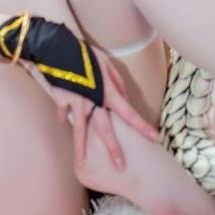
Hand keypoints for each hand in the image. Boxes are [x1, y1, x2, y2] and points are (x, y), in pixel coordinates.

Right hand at [41, 47, 158, 169]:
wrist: (58, 48)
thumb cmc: (86, 54)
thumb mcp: (107, 64)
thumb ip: (117, 82)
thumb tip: (124, 98)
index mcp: (108, 92)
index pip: (129, 113)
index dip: (142, 126)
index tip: (155, 138)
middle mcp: (94, 101)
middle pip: (105, 129)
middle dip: (113, 148)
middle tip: (120, 166)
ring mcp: (77, 102)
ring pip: (80, 129)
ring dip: (81, 146)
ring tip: (81, 161)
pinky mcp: (62, 100)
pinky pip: (64, 113)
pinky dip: (64, 116)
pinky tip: (63, 120)